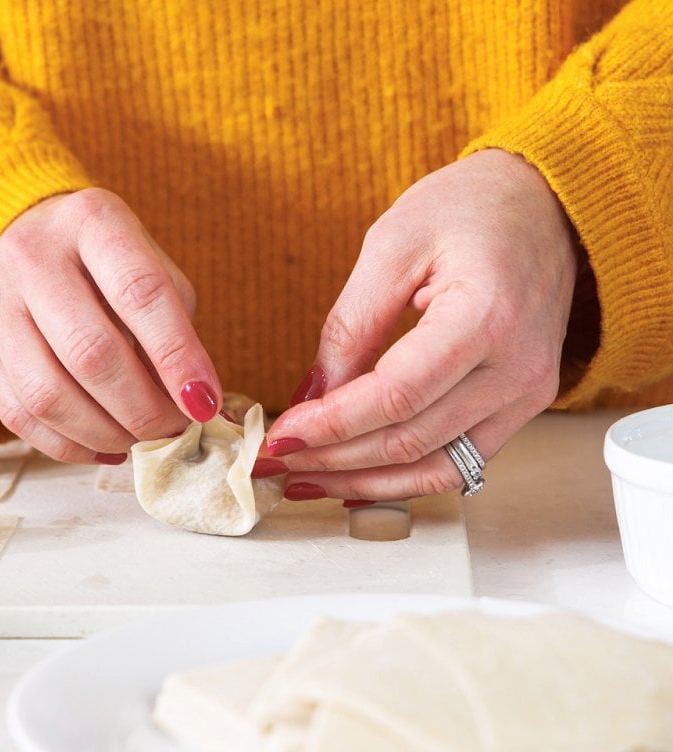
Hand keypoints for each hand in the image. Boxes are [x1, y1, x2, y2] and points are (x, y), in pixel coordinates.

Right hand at [0, 188, 220, 462]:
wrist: (12, 233)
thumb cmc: (97, 257)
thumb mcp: (144, 259)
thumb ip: (172, 319)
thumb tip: (193, 401)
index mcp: (91, 221)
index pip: (140, 293)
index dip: (177, 356)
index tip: (204, 402)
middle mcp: (31, 256)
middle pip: (91, 353)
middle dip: (143, 409)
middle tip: (174, 431)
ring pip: (48, 394)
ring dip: (105, 433)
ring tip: (139, 441)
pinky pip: (18, 415)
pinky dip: (67, 446)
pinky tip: (103, 447)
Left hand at [260, 149, 579, 500]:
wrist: (543, 203)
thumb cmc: (469, 208)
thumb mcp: (391, 245)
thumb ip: (350, 326)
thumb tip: (310, 398)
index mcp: (486, 317)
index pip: (396, 396)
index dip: (331, 425)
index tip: (278, 436)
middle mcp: (518, 368)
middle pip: (412, 440)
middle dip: (334, 458)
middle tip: (274, 462)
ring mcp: (528, 394)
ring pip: (436, 467)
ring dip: (363, 482)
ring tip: (303, 479)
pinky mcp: (523, 406)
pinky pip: (460, 461)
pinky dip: (403, 477)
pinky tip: (353, 478)